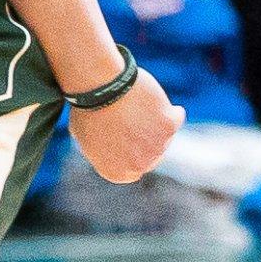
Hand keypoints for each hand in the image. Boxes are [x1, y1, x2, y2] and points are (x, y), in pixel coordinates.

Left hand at [65, 65, 183, 183]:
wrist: (101, 89)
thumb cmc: (88, 109)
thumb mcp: (86, 137)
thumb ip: (102, 149)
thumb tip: (109, 147)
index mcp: (117, 172)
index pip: (131, 170)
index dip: (131, 153)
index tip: (128, 138)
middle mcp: (140, 166)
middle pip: (151, 155)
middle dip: (145, 141)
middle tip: (136, 120)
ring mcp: (157, 147)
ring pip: (164, 136)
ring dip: (155, 123)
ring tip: (139, 106)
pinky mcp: (169, 127)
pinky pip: (175, 117)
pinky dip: (169, 109)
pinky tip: (154, 100)